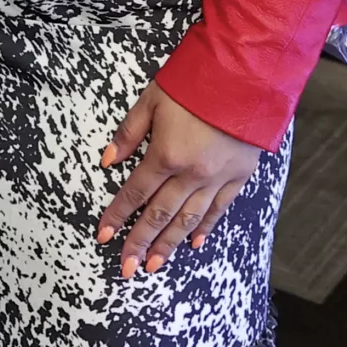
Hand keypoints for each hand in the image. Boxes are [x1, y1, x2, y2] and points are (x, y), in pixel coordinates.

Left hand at [95, 81, 261, 278]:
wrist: (243, 78)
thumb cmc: (192, 85)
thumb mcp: (150, 100)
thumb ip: (128, 134)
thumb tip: (107, 162)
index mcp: (165, 154)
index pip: (135, 193)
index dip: (117, 216)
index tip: (103, 236)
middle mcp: (190, 174)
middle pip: (160, 214)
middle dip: (140, 242)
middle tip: (127, 269)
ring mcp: (216, 179)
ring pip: (188, 220)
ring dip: (169, 245)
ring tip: (154, 265)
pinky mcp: (238, 178)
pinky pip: (218, 210)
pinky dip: (204, 229)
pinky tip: (193, 245)